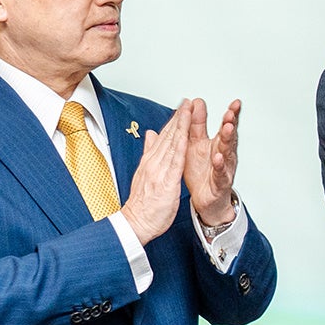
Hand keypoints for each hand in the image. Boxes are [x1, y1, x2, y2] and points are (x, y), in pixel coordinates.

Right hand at [120, 103, 189, 244]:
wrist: (136, 223)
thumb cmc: (144, 204)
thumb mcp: (145, 174)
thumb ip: (149, 154)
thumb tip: (150, 135)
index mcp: (150, 162)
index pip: (163, 137)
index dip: (174, 120)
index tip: (182, 107)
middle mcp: (154, 163)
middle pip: (168, 136)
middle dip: (179, 117)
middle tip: (188, 101)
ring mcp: (159, 171)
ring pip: (172, 144)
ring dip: (181, 126)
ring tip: (189, 110)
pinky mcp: (166, 181)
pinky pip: (175, 161)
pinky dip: (180, 146)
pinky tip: (186, 135)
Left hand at [184, 97, 239, 226]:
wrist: (204, 199)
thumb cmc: (202, 171)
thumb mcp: (196, 144)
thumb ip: (197, 124)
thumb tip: (196, 103)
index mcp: (218, 144)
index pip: (226, 126)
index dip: (231, 115)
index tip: (235, 103)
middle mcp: (224, 155)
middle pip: (229, 137)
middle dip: (231, 124)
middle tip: (230, 113)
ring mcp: (224, 169)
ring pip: (228, 153)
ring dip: (228, 141)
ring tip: (227, 129)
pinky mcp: (219, 183)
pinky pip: (221, 173)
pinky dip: (220, 165)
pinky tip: (218, 157)